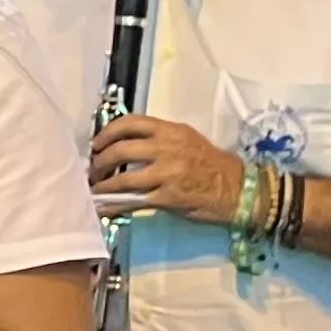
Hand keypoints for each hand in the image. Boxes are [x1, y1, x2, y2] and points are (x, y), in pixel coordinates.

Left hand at [89, 113, 242, 225]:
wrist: (238, 189)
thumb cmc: (212, 165)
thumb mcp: (187, 141)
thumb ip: (159, 140)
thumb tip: (126, 147)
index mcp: (171, 130)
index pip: (130, 122)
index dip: (107, 132)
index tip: (97, 144)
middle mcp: (167, 147)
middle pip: (121, 149)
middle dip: (100, 160)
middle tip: (92, 169)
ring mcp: (167, 172)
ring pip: (124, 178)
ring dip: (103, 185)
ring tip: (94, 189)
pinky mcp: (169, 197)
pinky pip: (134, 201)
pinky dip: (115, 205)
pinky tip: (105, 208)